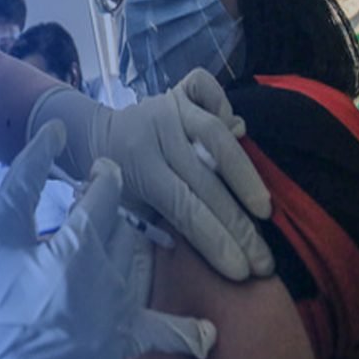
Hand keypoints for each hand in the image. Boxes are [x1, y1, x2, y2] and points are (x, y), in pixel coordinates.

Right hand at [0, 122, 214, 358]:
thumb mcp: (0, 232)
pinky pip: (168, 332)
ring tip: (104, 245)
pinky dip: (187, 333)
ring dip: (131, 247)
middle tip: (88, 212)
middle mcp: (111, 275)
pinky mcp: (127, 340)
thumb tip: (55, 129)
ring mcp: (124, 310)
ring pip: (143, 258)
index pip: (108, 192)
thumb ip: (26, 177)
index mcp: (79, 245)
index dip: (102, 178)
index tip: (95, 174)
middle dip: (110, 213)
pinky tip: (206, 334)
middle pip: (126, 224)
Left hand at [91, 69, 273, 279]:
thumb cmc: (115, 183)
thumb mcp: (125, 207)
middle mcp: (155, 132)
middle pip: (205, 180)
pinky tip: (241, 131)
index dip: (215, 240)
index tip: (242, 271)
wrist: (94, 137)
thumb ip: (157, 222)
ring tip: (264, 211)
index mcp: (137, 167)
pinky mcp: (176, 90)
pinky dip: (223, 102)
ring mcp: (167, 107)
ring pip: (215, 135)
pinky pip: (203, 88)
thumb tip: (209, 245)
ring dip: (245, 175)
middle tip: (264, 259)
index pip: (183, 207)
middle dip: (238, 226)